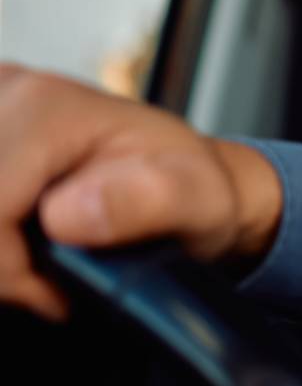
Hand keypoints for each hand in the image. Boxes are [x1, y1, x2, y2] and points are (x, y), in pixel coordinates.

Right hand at [0, 65, 280, 320]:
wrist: (181, 178)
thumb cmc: (189, 187)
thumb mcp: (198, 200)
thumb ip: (146, 202)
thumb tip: (65, 214)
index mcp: (45, 106)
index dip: (7, 269)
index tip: (53, 292)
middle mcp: (7, 94)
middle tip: (47, 280)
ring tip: (40, 259)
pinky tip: (21, 239)